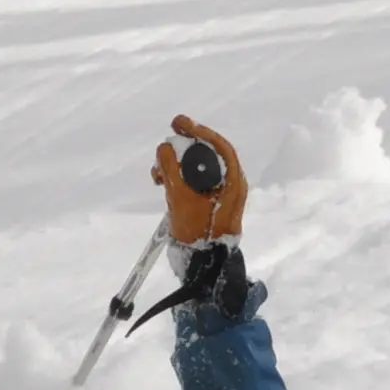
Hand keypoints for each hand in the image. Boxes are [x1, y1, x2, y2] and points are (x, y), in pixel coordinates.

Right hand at [154, 115, 245, 243]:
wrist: (203, 266)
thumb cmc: (198, 233)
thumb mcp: (180, 198)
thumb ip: (171, 169)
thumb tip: (164, 148)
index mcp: (233, 182)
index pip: (219, 146)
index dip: (199, 130)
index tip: (179, 123)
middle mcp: (229, 185)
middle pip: (206, 155)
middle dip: (183, 147)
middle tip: (168, 136)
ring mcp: (217, 195)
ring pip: (196, 169)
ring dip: (175, 165)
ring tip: (156, 173)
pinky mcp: (206, 203)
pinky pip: (191, 182)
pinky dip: (176, 178)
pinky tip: (160, 183)